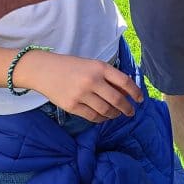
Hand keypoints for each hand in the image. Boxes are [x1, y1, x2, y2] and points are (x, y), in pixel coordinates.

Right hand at [15, 51, 143, 122]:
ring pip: (105, 110)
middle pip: (117, 99)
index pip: (124, 82)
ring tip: (116, 114)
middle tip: (131, 112)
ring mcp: (81, 94)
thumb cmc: (71, 66)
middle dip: (127, 108)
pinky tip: (103, 117)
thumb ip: (108, 77)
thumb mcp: (92, 65)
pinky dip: (101, 119)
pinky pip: (92, 116)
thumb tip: (127, 92)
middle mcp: (92, 81)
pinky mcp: (71, 106)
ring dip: (114, 114)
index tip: (140, 99)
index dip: (135, 92)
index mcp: (100, 68)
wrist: (44, 70)